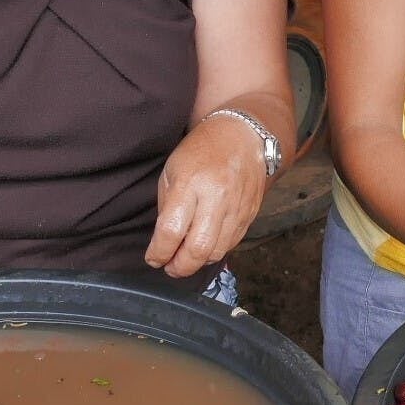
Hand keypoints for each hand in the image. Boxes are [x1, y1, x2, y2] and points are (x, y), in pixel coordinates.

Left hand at [145, 116, 269, 279]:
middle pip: (198, 248)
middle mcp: (216, 197)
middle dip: (180, 266)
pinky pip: (232, 244)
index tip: (153, 258)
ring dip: (198, 263)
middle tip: (170, 268)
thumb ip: (166, 206)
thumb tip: (164, 241)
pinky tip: (205, 247)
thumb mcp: (172, 170)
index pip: (172, 230)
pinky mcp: (250, 214)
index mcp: (191, 183)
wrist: (242, 136)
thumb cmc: (200, 151)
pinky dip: (215, 252)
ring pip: (217, 251)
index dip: (159, 252)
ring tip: (186, 260)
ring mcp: (237, 207)